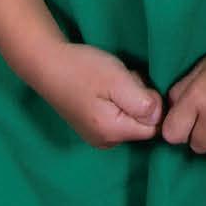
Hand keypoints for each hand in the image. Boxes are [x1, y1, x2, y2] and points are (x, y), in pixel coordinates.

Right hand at [21, 40, 163, 148]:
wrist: (48, 64)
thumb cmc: (83, 69)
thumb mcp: (118, 80)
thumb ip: (142, 102)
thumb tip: (158, 115)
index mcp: (113, 133)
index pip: (153, 126)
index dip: (151, 102)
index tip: (134, 84)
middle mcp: (106, 142)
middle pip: (142, 124)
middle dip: (139, 99)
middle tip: (121, 80)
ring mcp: (98, 136)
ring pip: (131, 119)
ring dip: (129, 98)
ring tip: (111, 82)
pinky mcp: (92, 127)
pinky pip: (118, 117)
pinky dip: (118, 101)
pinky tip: (105, 88)